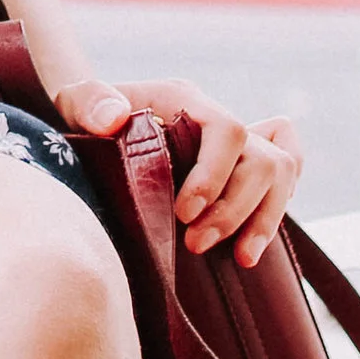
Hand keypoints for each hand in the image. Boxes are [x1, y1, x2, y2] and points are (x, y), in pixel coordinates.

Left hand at [51, 77, 303, 267]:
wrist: (92, 119)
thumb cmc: (85, 112)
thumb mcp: (76, 100)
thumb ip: (89, 102)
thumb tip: (115, 118)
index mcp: (185, 99)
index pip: (227, 129)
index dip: (214, 174)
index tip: (184, 213)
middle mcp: (216, 119)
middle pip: (262, 159)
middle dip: (233, 209)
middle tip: (194, 244)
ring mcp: (233, 146)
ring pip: (282, 172)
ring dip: (264, 219)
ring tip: (238, 258)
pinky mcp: (237, 171)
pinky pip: (283, 179)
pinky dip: (276, 210)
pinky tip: (252, 250)